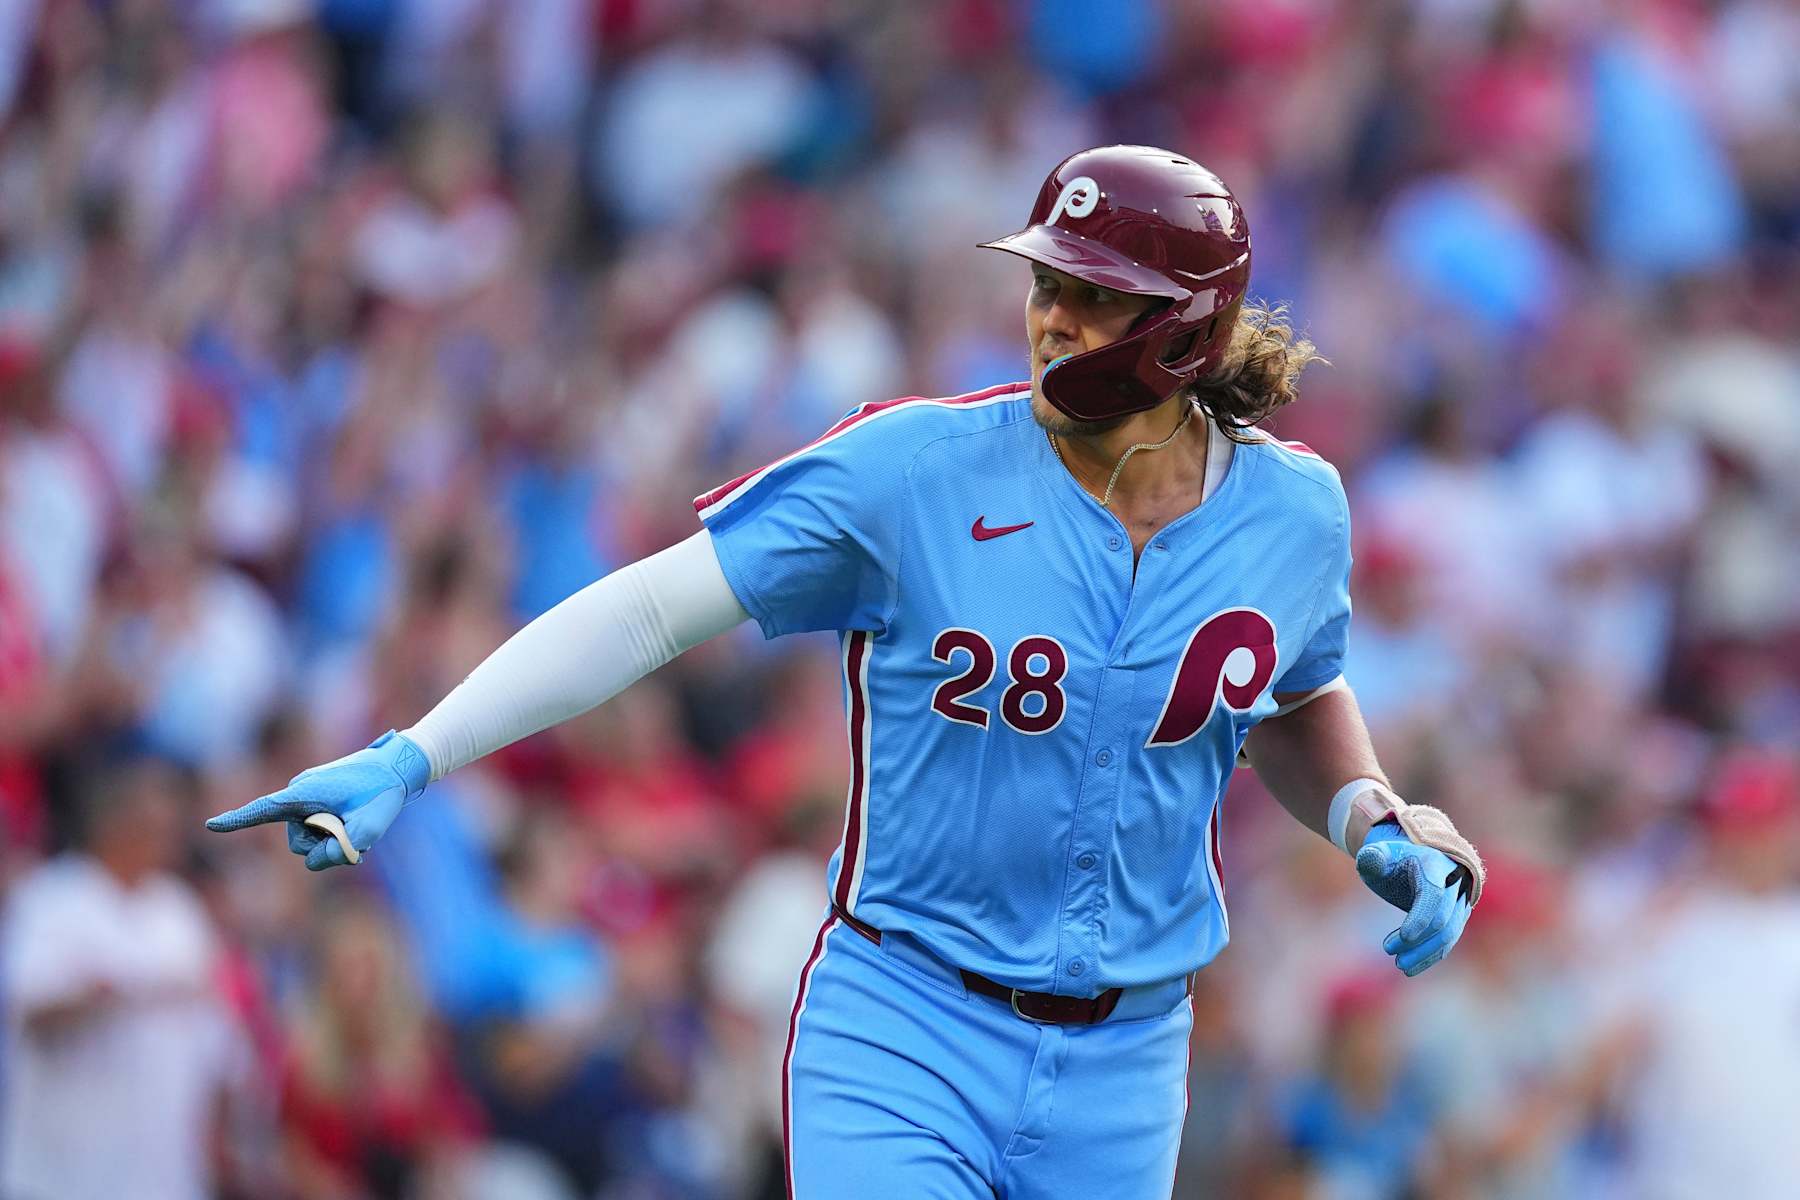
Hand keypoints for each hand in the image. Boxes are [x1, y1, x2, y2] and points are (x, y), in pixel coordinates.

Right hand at [205, 731, 430, 869]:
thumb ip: (342, 852)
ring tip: (358, 824)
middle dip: (326, 847)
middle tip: (356, 830)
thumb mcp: (370, 827)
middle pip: (299, 844)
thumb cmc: (385, 792)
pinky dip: (335, 835)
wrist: (400, 764)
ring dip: (333, 841)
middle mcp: (300, 793)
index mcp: (304, 793)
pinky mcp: (318, 800)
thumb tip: (316, 863)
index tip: (210, 825)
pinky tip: (355, 827)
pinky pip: (317, 830)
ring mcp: (308, 796)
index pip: (263, 811)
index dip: (237, 821)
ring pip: (310, 841)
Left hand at [1356, 821, 1473, 975]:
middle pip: (1443, 921)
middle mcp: (1454, 884)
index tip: (1401, 938)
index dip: (1420, 919)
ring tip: (1400, 965)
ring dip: (1425, 953)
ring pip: (1448, 935)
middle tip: (1389, 951)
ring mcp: (1459, 901)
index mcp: (1436, 865)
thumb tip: (1370, 858)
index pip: (1434, 897)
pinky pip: (1448, 940)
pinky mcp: (1457, 916)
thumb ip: (1373, 857)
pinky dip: (1431, 955)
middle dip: (1418, 941)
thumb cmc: (1393, 855)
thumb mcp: (1380, 852)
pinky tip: (1410, 967)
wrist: (1414, 854)